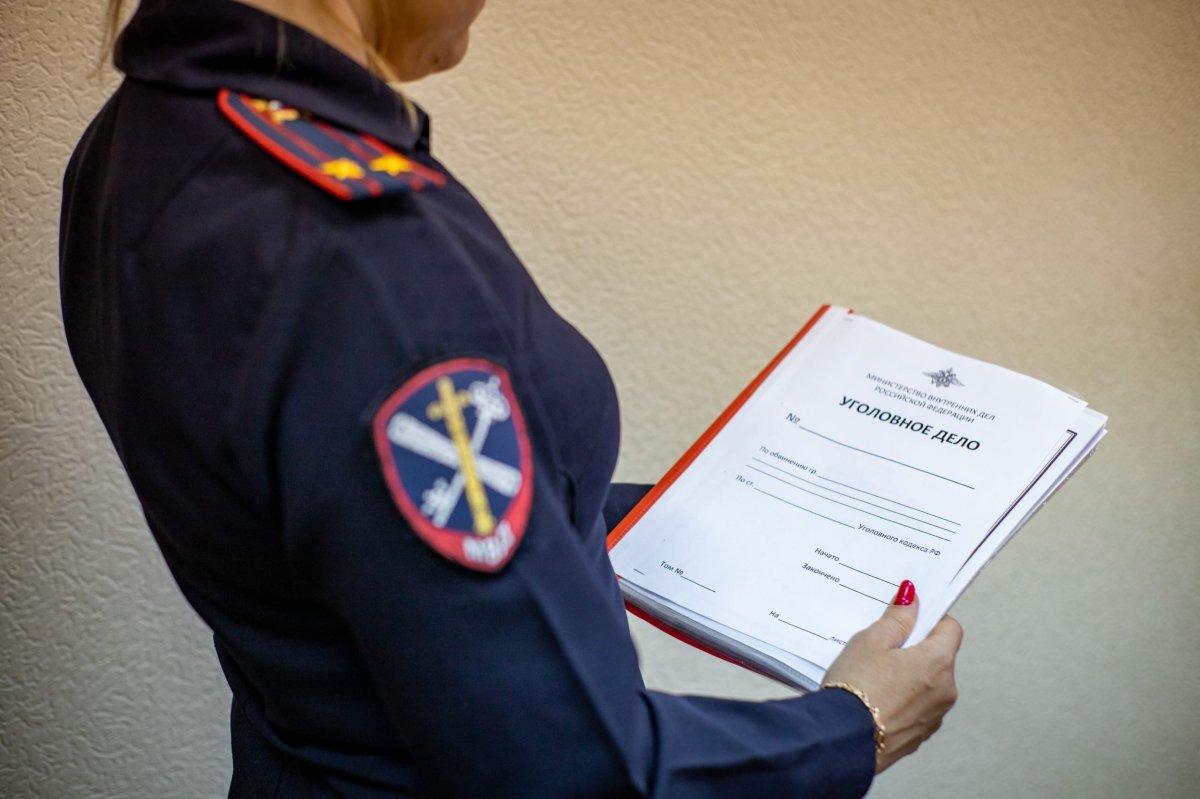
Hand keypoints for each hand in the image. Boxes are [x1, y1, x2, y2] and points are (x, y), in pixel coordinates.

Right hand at [822, 581, 962, 773]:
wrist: (841, 739)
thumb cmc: (855, 688)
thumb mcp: (871, 640)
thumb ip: (897, 618)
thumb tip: (912, 598)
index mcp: (938, 662)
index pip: (950, 628)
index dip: (929, 619)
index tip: (907, 618)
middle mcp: (945, 691)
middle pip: (938, 657)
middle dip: (914, 649)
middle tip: (880, 648)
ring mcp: (933, 717)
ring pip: (926, 684)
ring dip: (908, 677)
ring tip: (872, 677)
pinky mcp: (918, 736)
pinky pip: (915, 708)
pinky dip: (900, 701)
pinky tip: (874, 699)